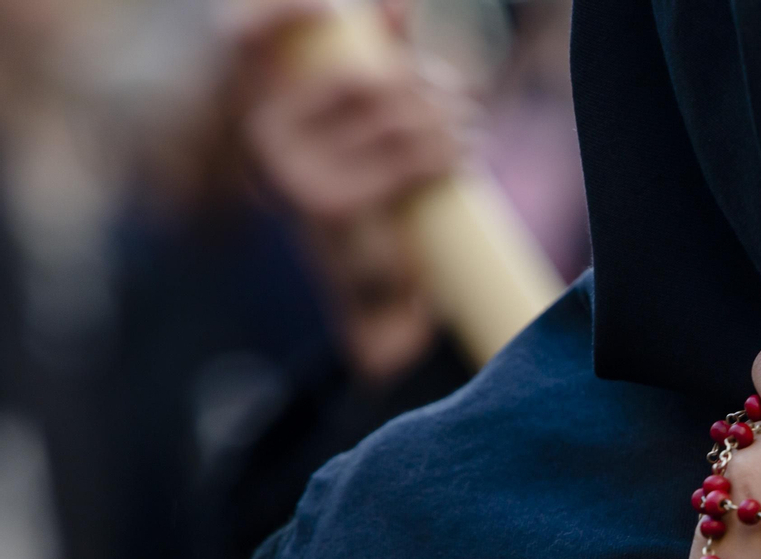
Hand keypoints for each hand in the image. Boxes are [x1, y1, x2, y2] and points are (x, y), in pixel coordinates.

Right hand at [232, 1, 469, 382]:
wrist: (368, 287)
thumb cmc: (371, 190)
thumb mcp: (367, 124)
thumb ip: (377, 59)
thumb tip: (399, 3)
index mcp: (265, 103)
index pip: (248, 33)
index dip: (285, 8)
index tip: (337, 8)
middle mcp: (266, 133)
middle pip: (367, 76)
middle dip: (429, 82)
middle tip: (462, 99)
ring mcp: (293, 170)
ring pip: (394, 116)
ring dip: (448, 119)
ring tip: (470, 128)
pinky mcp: (329, 203)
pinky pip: (405, 159)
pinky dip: (446, 154)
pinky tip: (465, 156)